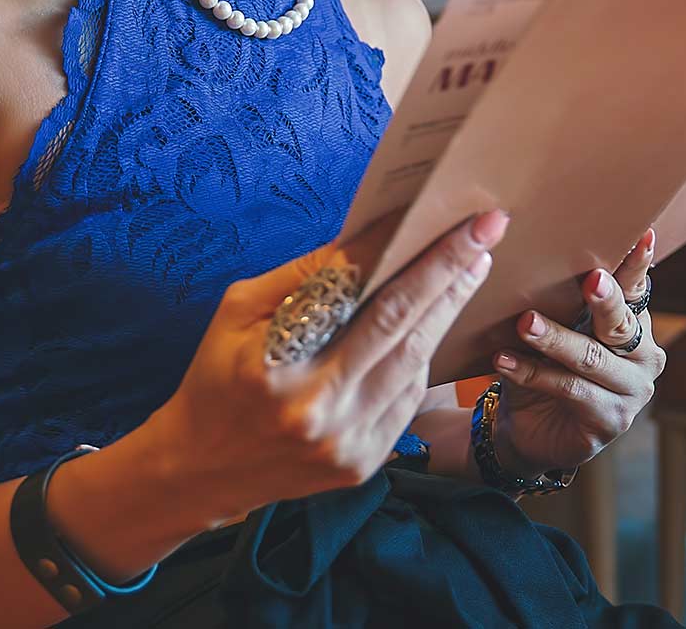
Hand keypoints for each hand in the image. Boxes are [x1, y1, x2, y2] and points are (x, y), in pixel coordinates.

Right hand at [143, 210, 507, 523]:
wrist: (199, 470)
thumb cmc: (217, 377)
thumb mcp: (238, 312)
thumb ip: (302, 279)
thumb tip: (370, 239)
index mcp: (276, 365)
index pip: (353, 294)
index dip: (398, 251)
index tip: (437, 215)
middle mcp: (316, 408)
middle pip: (400, 327)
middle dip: (448, 272)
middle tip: (486, 229)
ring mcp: (344, 442)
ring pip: (414, 363)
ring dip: (447, 311)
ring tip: (471, 268)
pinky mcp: (361, 464)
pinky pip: (407, 399)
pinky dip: (422, 357)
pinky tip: (432, 324)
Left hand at [491, 228, 662, 474]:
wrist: (530, 430)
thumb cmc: (544, 365)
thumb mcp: (554, 327)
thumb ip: (559, 299)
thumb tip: (530, 253)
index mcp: (635, 324)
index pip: (636, 290)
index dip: (638, 264)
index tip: (642, 236)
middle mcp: (644, 356)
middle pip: (621, 323)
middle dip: (606, 299)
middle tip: (591, 280)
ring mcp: (631, 391)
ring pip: (591, 358)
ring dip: (555, 339)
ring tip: (526, 323)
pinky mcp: (609, 420)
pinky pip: (568, 390)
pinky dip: (533, 373)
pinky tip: (504, 360)